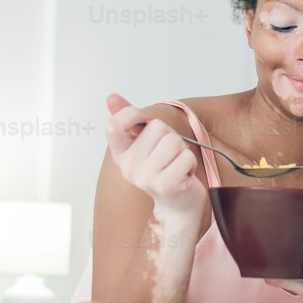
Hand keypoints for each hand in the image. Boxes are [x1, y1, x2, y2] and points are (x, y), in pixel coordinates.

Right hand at [104, 93, 205, 221]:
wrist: (178, 204)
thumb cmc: (163, 169)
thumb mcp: (144, 143)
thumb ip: (128, 119)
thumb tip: (112, 97)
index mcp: (120, 154)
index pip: (114, 125)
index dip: (133, 115)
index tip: (144, 121)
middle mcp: (129, 167)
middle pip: (158, 127)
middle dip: (170, 137)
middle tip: (168, 155)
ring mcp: (146, 178)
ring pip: (174, 141)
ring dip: (182, 150)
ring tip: (176, 164)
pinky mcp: (166, 185)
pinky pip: (186, 156)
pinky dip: (190, 163)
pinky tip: (183, 174)